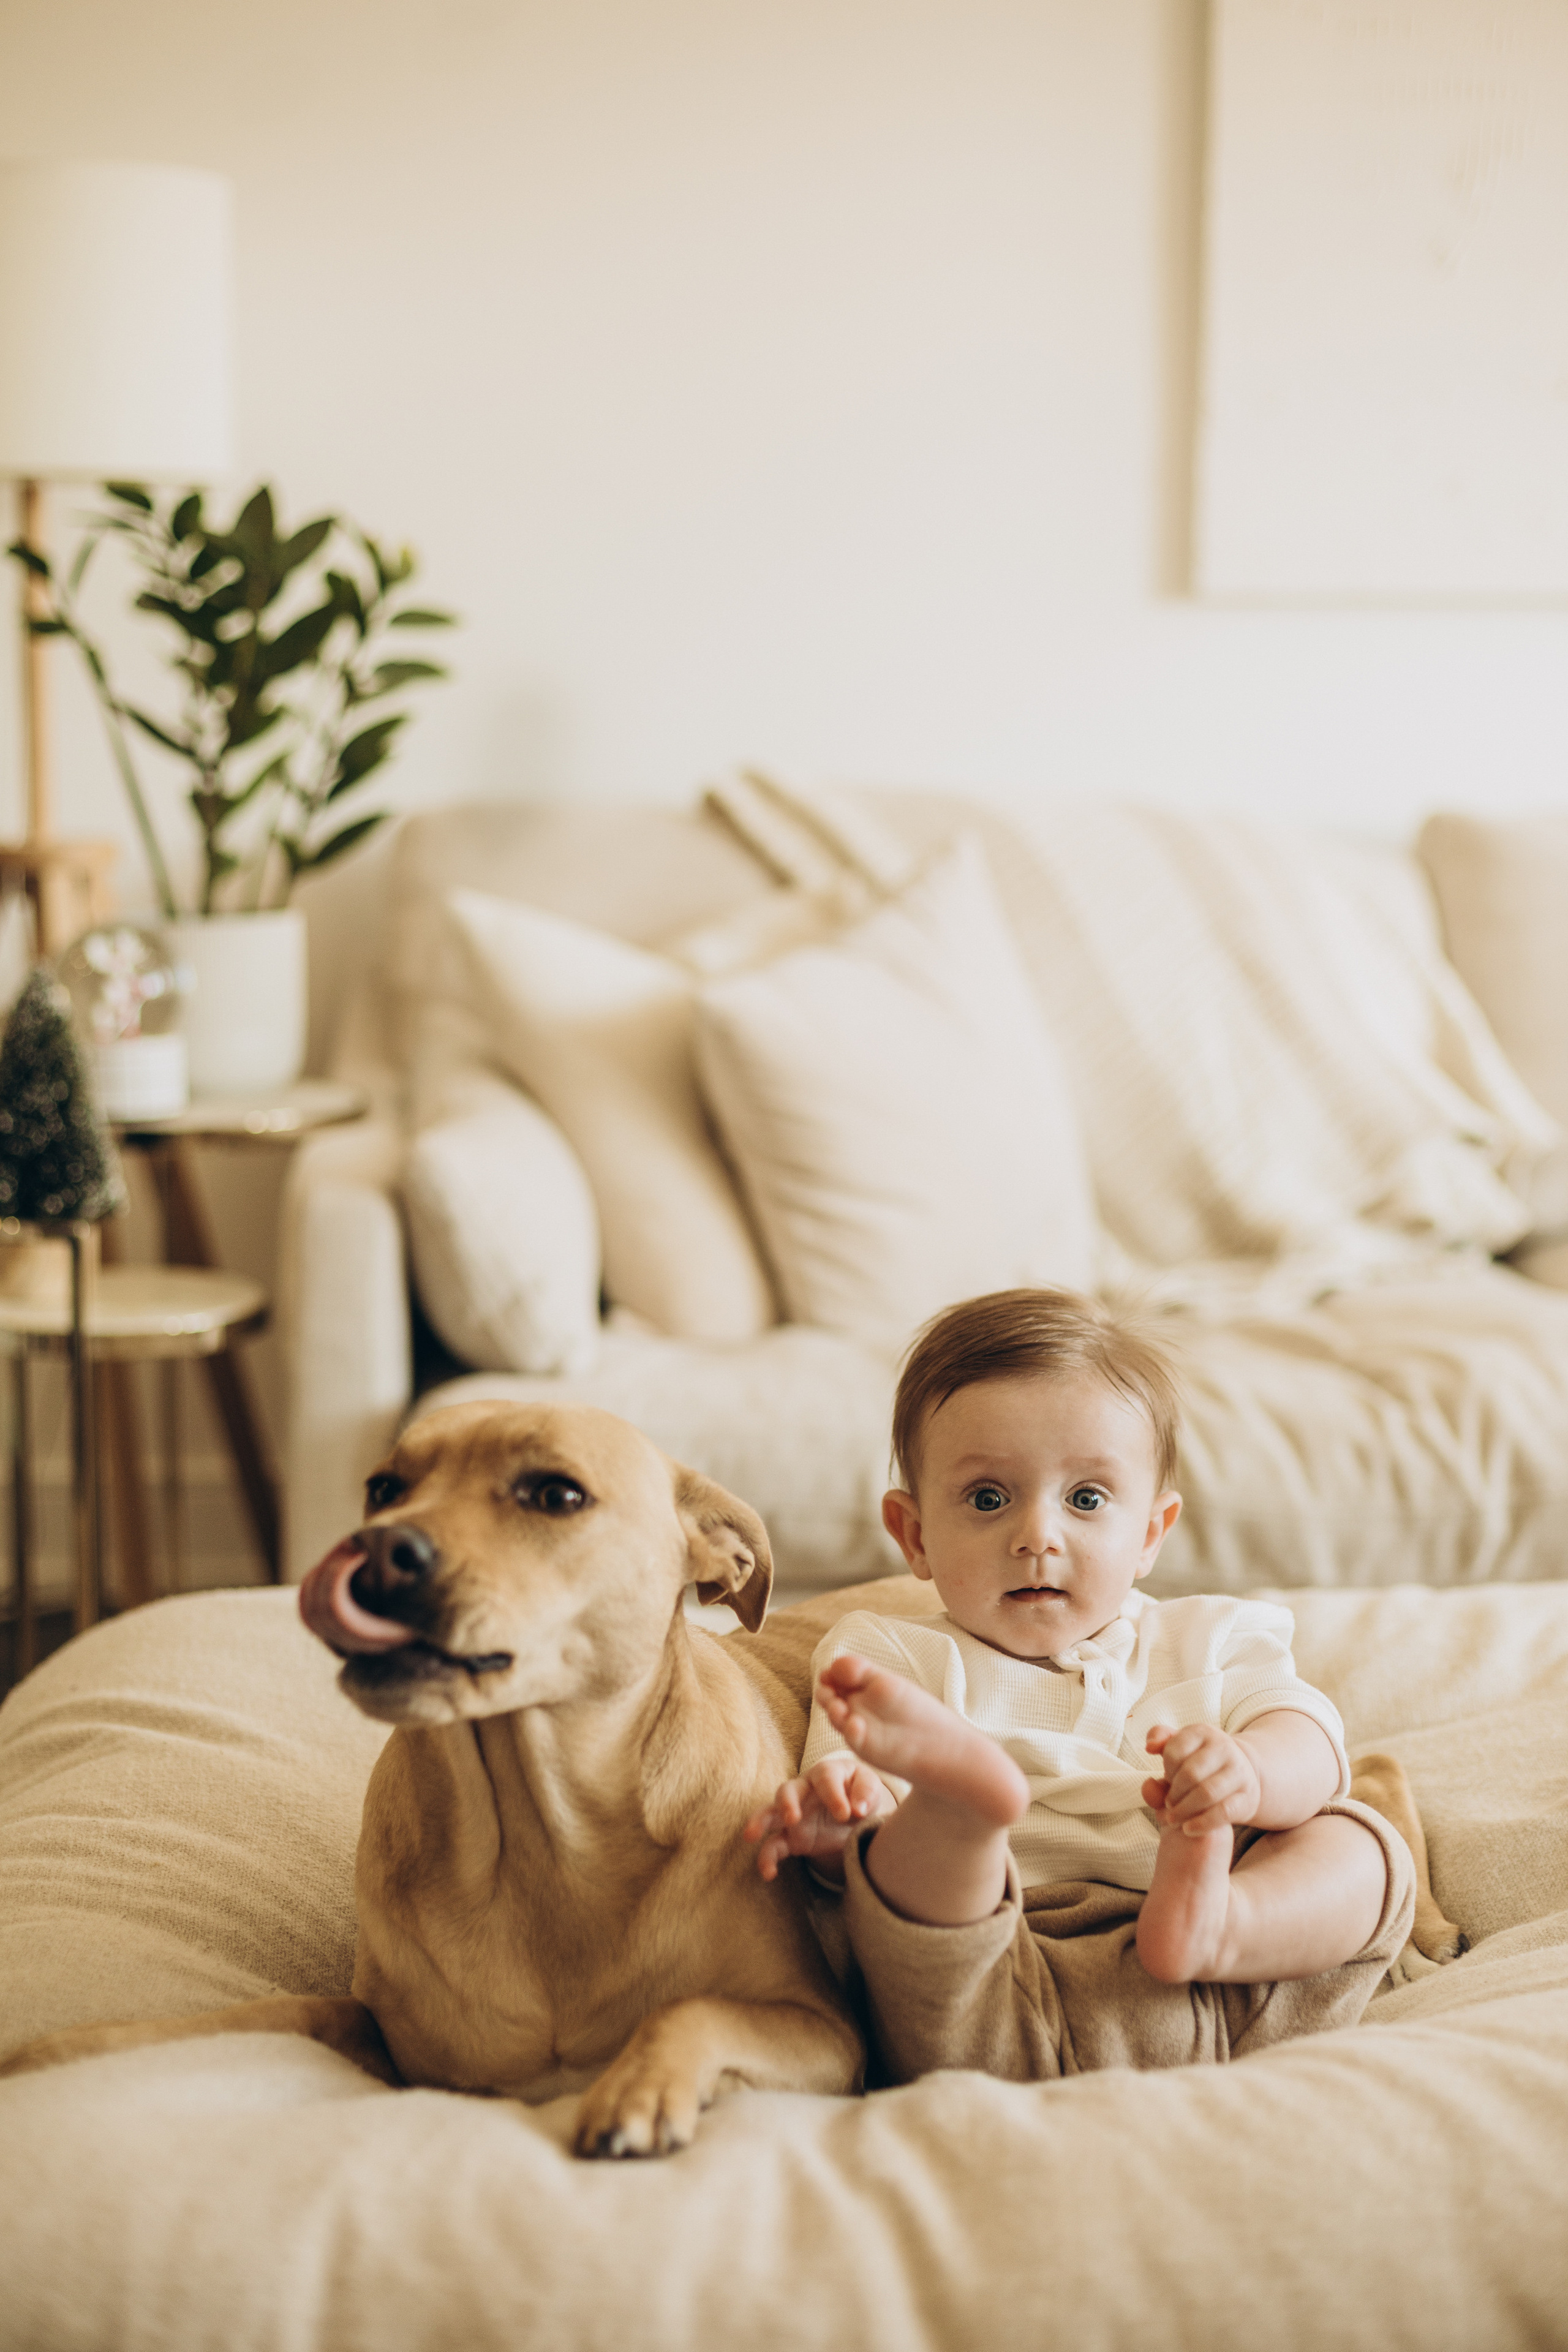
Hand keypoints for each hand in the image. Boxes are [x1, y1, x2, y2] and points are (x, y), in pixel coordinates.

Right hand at [743, 1753, 895, 1882]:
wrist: (855, 1809)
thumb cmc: (860, 1791)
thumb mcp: (869, 1786)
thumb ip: (866, 1792)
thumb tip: (859, 1809)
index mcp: (826, 1774)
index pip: (825, 1779)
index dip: (833, 1796)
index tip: (845, 1814)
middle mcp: (804, 1791)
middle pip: (787, 1790)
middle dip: (787, 1803)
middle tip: (792, 1817)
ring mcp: (794, 1815)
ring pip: (770, 1813)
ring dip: (761, 1822)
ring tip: (751, 1835)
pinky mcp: (791, 1838)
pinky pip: (774, 1845)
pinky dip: (768, 1858)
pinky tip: (768, 1873)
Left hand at [1143, 1722, 1260, 1836]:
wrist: (1242, 1775)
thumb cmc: (1201, 1762)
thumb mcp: (1182, 1747)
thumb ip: (1161, 1744)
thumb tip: (1150, 1747)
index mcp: (1203, 1732)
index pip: (1174, 1751)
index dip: (1166, 1770)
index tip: (1167, 1779)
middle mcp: (1224, 1748)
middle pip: (1190, 1774)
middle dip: (1173, 1793)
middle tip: (1168, 1804)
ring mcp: (1239, 1772)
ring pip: (1206, 1793)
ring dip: (1184, 1810)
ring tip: (1173, 1818)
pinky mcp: (1246, 1797)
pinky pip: (1223, 1812)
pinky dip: (1202, 1823)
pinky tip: (1188, 1829)